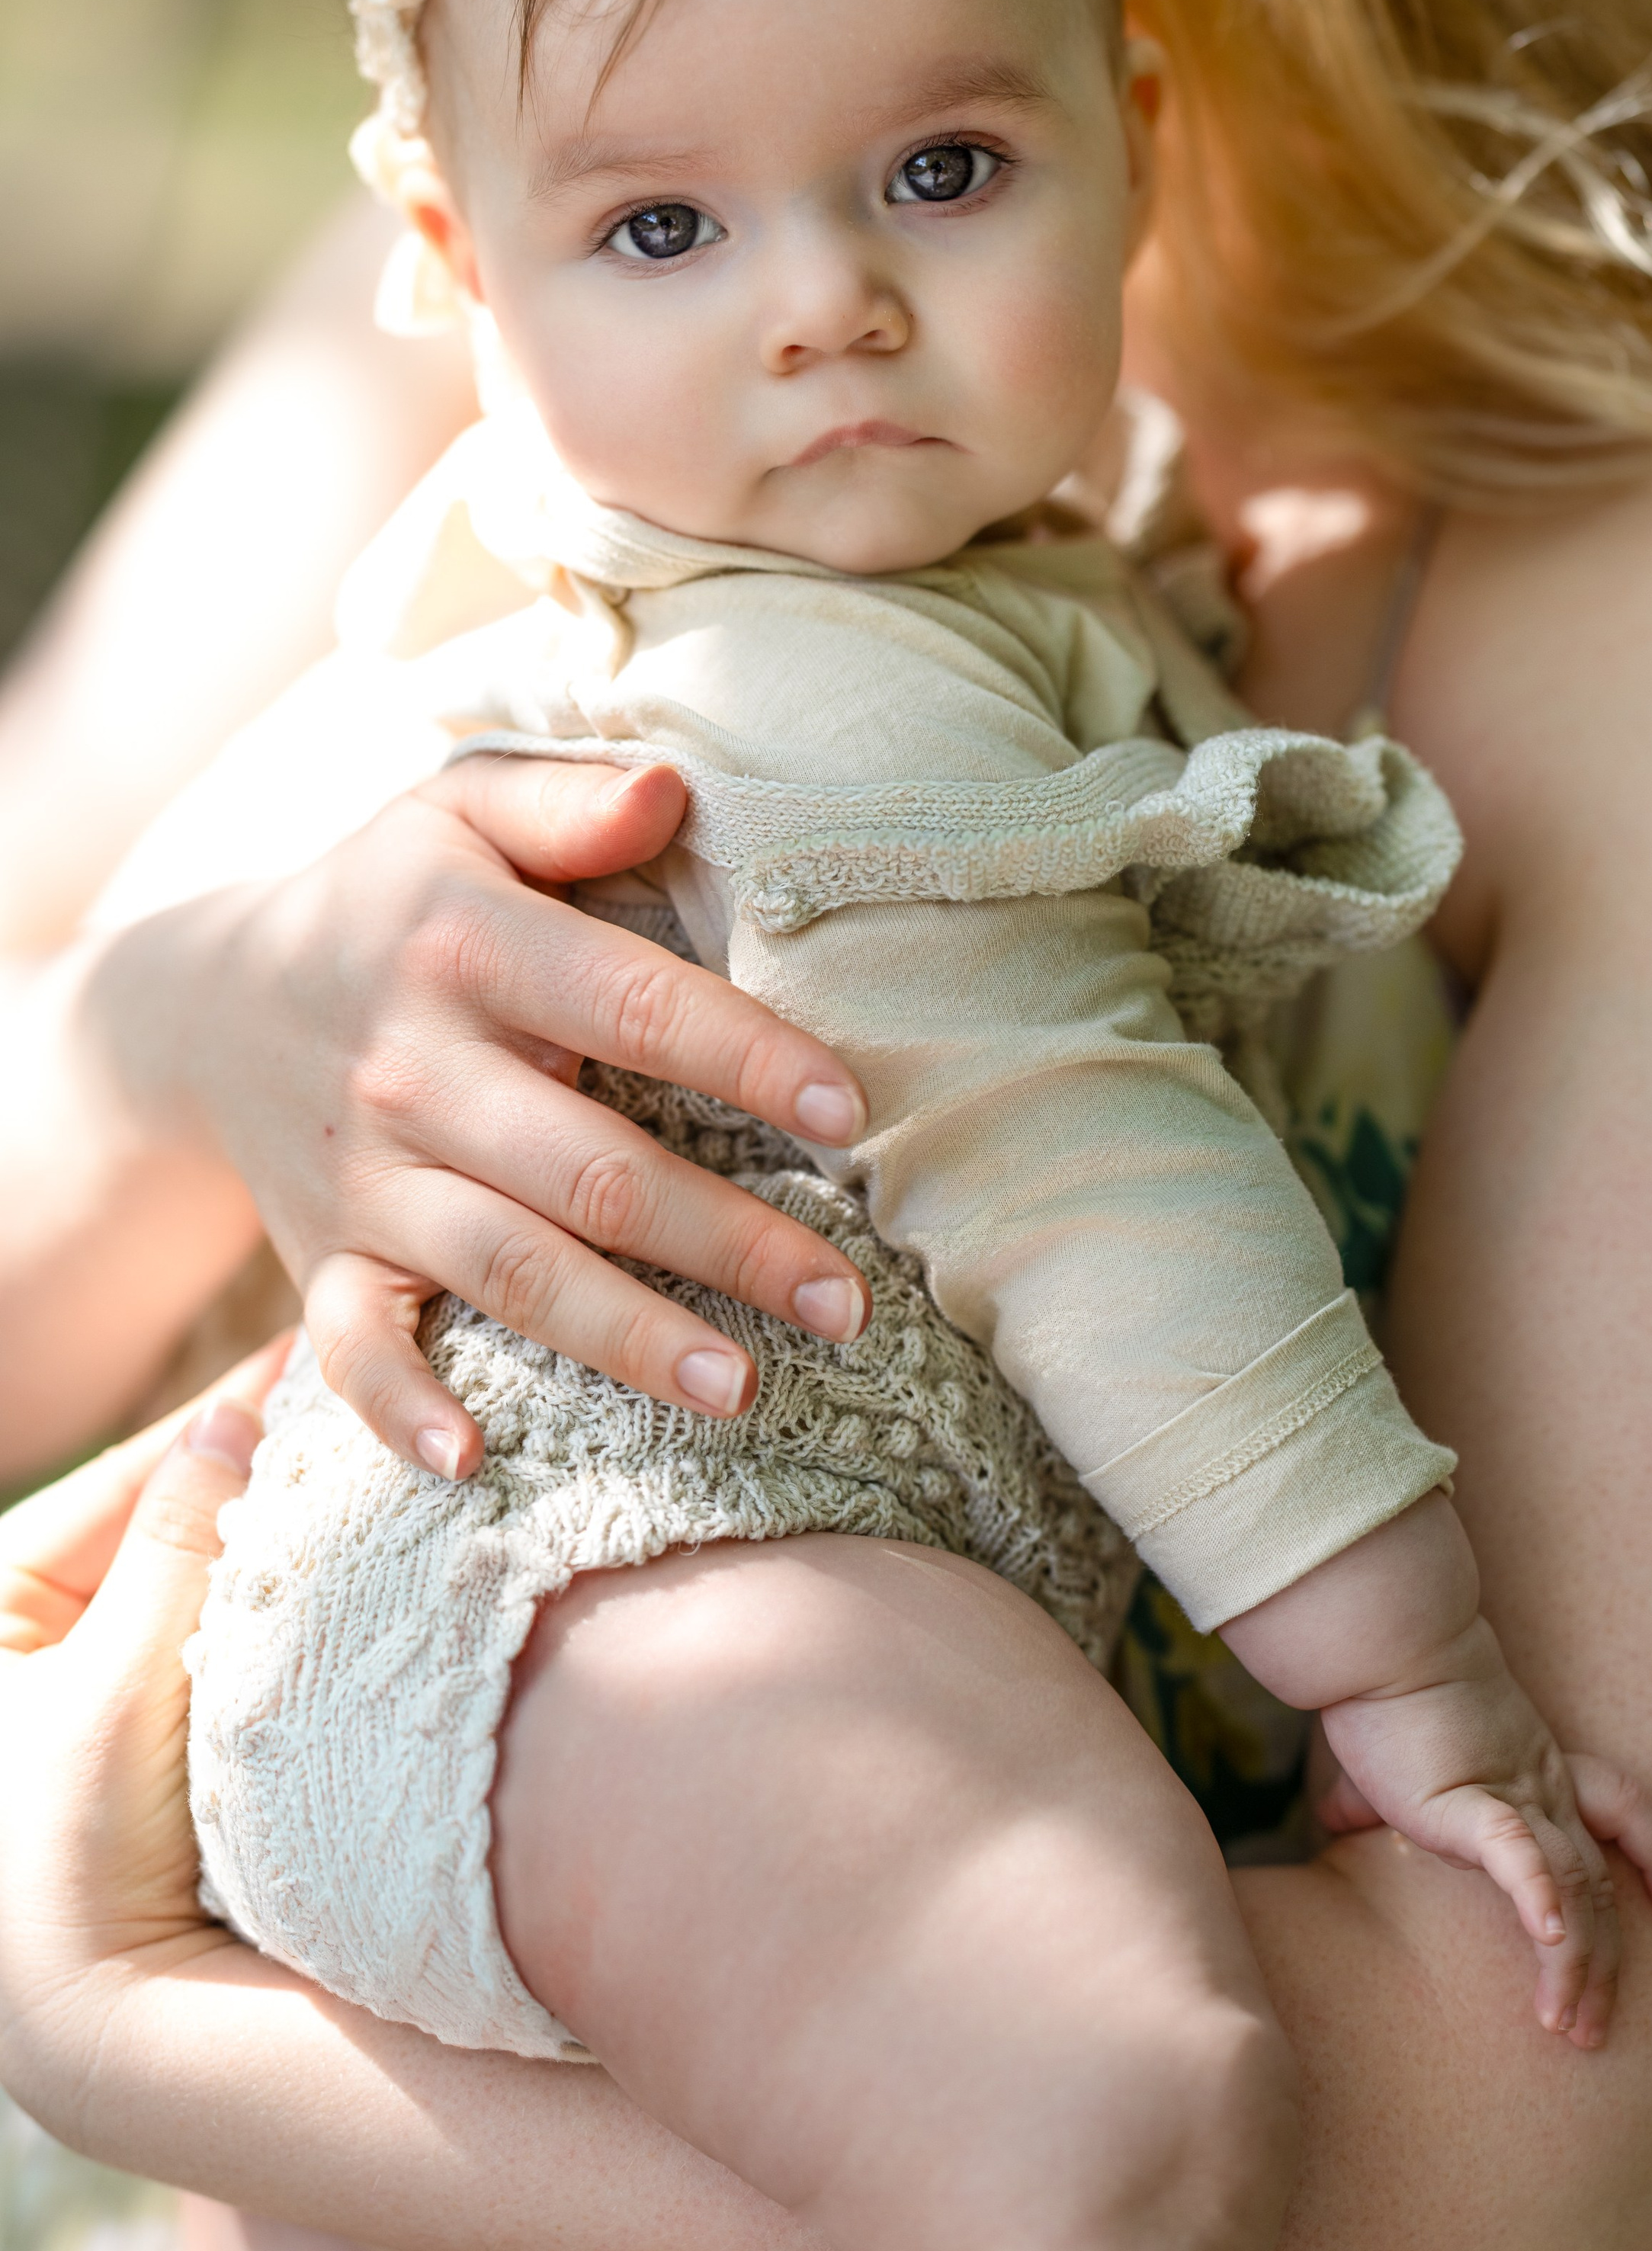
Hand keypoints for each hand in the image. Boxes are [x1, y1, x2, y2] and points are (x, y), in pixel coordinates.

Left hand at [0, 1353, 279, 2139]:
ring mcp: (90, 1685)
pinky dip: (267, 1603)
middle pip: (160, 1526)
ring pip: (195, 1578)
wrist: (100, 2018)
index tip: (302, 1368)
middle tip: (345, 1413)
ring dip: (267, 1540)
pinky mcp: (146, 1733)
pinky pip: (212, 1634)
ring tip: (354, 1475)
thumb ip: (177, 1545)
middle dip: (248, 1478)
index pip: (119, 1485)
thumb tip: (236, 1414)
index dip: (214, 1428)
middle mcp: (28, 1636)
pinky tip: (336, 1567)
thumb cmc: (75, 1852)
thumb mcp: (119, 1683)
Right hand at [90, 758, 872, 1478]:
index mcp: (463, 947)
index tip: (851, 1116)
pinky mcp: (323, 1260)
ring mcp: (365, 1179)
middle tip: (849, 1303)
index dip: (748, 1060)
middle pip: (595, 1173)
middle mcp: (414, 1070)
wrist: (201, 1005)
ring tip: (746, 1391)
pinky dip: (402, 1414)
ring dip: (629, 1340)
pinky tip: (475, 1464)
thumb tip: (673, 786)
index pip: (635, 1005)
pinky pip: (353, 1351)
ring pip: (511, 1272)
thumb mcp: (458, 813)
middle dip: (731, 1243)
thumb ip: (568, 802)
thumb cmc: (387, 904)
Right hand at [1316, 1630, 1651, 2048]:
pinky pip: (1523, 1860)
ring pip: (1575, 1888)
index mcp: (1534, 1771)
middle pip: (1601, 1880)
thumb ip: (1375, 1797)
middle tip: (1594, 2031)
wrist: (1383, 1642)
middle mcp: (1542, 1787)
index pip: (1623, 1809)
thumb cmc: (1384, 1691)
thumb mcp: (1391, 1759)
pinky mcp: (1474, 1803)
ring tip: (1568, 2026)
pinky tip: (1548, 1941)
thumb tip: (1339, 1821)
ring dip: (1578, 1963)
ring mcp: (1517, 1795)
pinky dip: (1543, 1903)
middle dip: (1607, 1962)